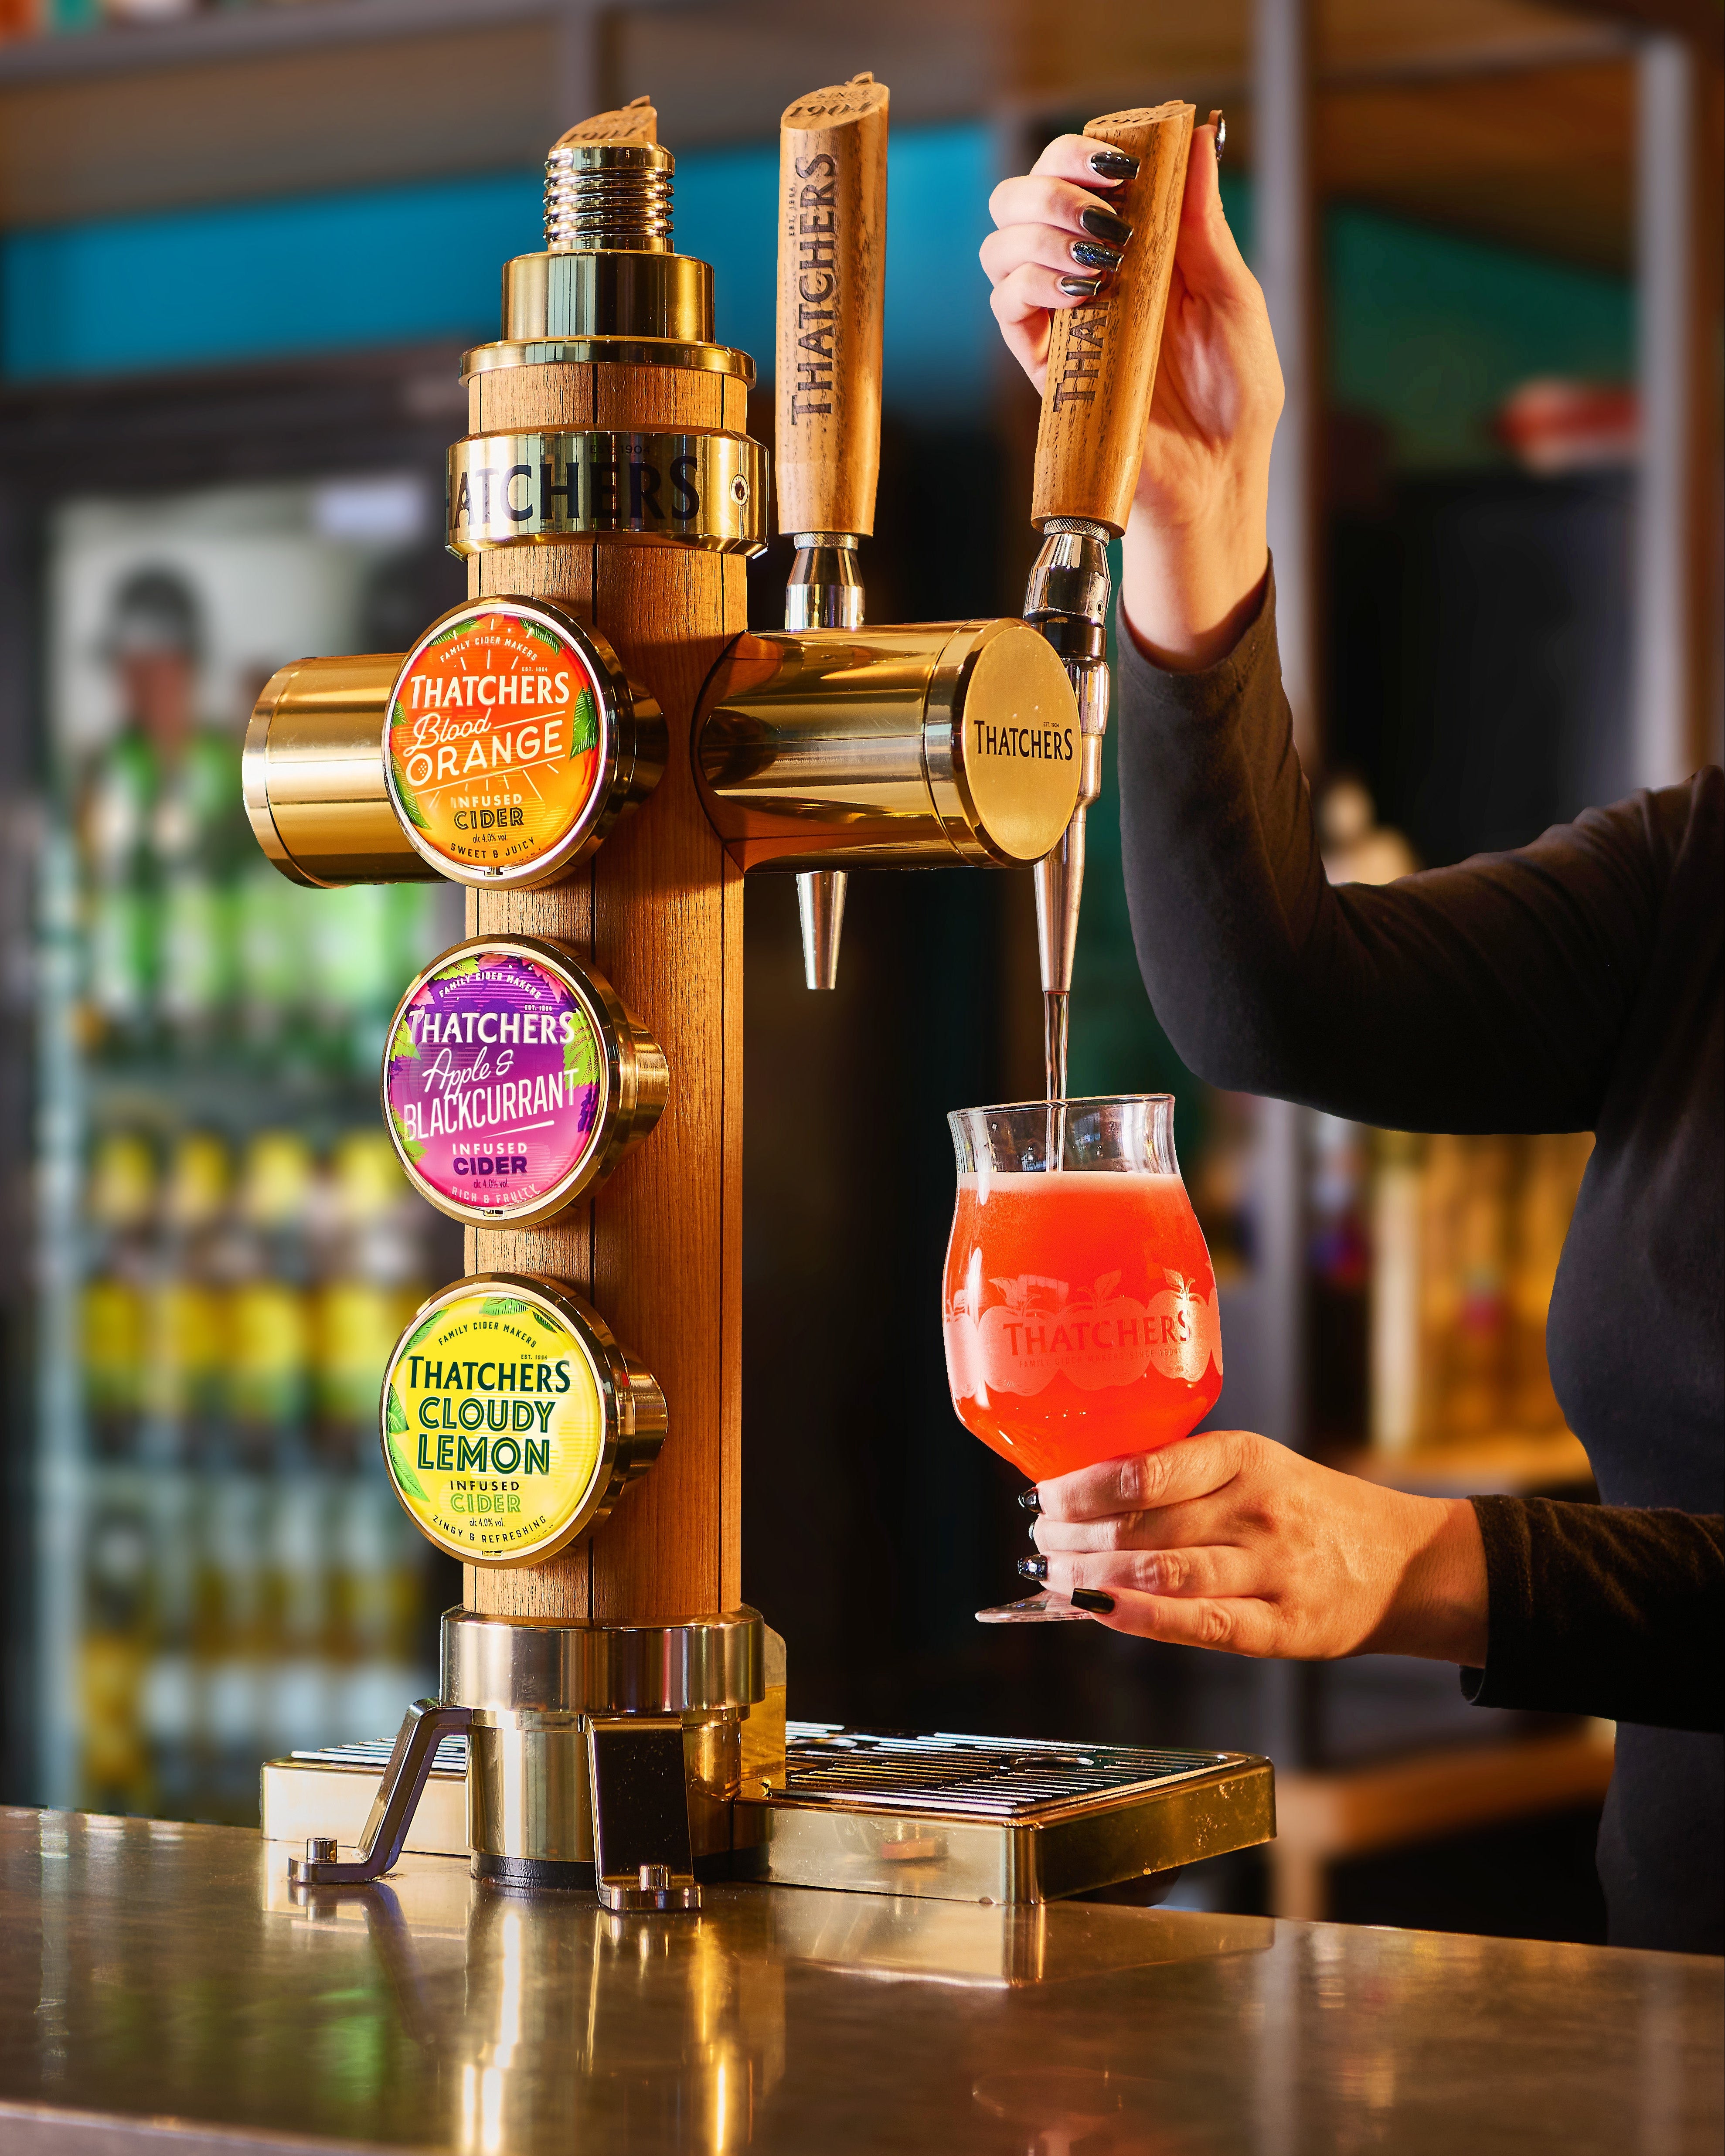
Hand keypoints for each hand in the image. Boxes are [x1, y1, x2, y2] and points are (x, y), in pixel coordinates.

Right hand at [981, 124, 1282, 669]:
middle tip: (1106, 204)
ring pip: (1002, 242)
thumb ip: (1204, 223)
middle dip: (1054, 179)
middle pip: (1026, 195)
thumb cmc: (1235, 395)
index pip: (1084, 173)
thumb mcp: (1234, 297)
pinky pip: (1006, 304)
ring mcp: (1061, 318)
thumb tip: (1195, 140)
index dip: (1088, 151)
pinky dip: (1033, 281)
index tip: (1124, 161)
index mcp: (1136, 247)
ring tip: (1101, 253)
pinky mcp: (1044, 363)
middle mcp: (1089, 274)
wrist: (1215, 477)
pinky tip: (1083, 291)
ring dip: (1041, 228)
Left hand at [1031, 1431, 1488, 1664]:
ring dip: (1093, 1577)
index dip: (1082, 1489)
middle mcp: (1256, 1509)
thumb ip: (1182, 1477)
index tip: (1043, 1498)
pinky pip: (1201, 1625)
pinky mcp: (1282, 1627)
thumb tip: (1083, 1494)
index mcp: (1243, 1457)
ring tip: (1055, 1578)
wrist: (1400, 1561)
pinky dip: (1141, 1618)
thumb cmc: (1303, 1508)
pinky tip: (1100, 1610)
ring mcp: (1272, 1570)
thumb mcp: (1253, 1467)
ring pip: (1162, 1574)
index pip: (1144, 1470)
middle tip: (1039, 1544)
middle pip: (1141, 1525)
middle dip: (1074, 1538)